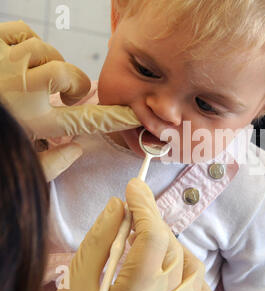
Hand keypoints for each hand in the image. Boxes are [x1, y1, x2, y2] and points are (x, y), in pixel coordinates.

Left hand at [0, 21, 139, 179]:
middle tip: (64, 95)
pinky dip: (28, 42)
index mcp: (33, 123)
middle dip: (75, 85)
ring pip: (50, 53)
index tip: (131, 115)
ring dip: (50, 65)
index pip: (87, 121)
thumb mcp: (20, 163)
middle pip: (73, 77)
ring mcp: (7, 63)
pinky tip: (20, 57)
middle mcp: (24, 90)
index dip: (114, 117)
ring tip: (35, 78)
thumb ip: (53, 164)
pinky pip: (24, 32)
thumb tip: (79, 151)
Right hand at [55, 178, 214, 290]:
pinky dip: (189, 272)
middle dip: (152, 224)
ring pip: (191, 264)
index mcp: (138, 290)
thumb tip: (117, 207)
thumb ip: (97, 244)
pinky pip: (202, 288)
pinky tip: (173, 272)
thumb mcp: (78, 286)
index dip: (144, 205)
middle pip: (170, 245)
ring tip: (149, 246)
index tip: (135, 187)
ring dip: (172, 247)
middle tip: (133, 218)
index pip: (152, 234)